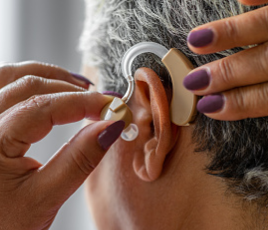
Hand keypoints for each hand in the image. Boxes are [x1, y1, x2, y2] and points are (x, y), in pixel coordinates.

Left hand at [0, 62, 123, 229]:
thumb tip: (109, 129)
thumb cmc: (4, 225)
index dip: (83, 103)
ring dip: (50, 77)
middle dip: (71, 89)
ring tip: (79, 87)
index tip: (111, 107)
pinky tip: (51, 88)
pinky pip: (5, 86)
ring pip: (12, 77)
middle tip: (100, 101)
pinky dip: (32, 81)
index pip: (43, 108)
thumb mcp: (44, 199)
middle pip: (29, 86)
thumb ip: (79, 161)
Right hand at [184, 0, 267, 120]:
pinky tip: (240, 0)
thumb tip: (219, 104)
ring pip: (267, 24)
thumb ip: (263, 98)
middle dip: (227, 74)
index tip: (208, 108)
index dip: (241, 103)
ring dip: (230, 34)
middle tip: (193, 81)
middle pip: (265, 63)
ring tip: (196, 39)